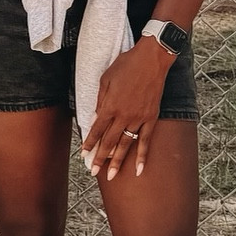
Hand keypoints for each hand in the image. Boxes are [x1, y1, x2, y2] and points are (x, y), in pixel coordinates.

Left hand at [82, 37, 173, 181]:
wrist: (152, 59)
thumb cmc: (126, 64)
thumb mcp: (106, 78)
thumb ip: (100, 99)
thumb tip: (95, 116)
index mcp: (110, 105)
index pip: (96, 129)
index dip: (89, 143)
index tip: (84, 154)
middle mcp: (123, 115)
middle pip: (109, 141)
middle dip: (100, 158)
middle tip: (93, 172)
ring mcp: (139, 118)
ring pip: (126, 145)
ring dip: (118, 161)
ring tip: (111, 176)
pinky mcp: (151, 117)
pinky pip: (145, 140)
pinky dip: (142, 156)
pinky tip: (138, 169)